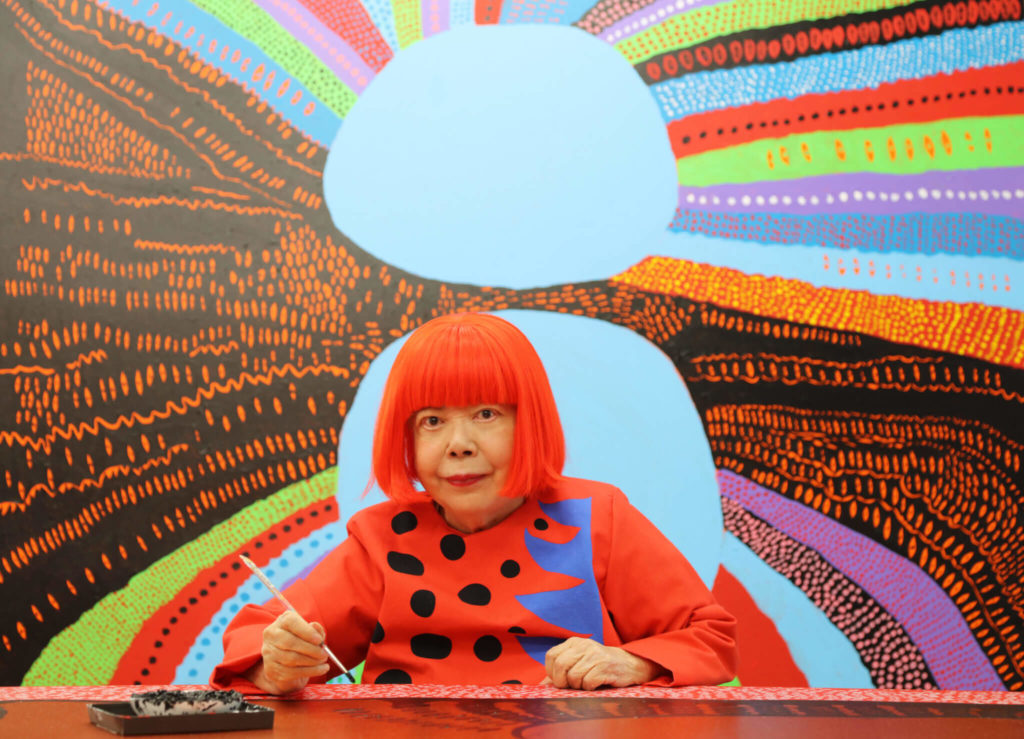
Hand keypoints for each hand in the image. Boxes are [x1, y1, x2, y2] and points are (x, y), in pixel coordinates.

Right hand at [245, 611, 329, 693]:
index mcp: (282, 621)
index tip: (319, 640)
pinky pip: (291, 672)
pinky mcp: (271, 670)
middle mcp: (272, 635)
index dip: (306, 631)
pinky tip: (321, 669)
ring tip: (322, 661)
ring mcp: (269, 653)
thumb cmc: (302, 642)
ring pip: (291, 659)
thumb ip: (315, 630)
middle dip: (311, 650)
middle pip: (290, 642)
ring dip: (311, 662)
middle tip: (324, 654)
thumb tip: (315, 627)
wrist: (288, 663)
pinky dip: (310, 671)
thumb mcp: (310, 633)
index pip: (291, 622)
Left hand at [542, 637, 664, 689]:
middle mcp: (584, 645)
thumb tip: (541, 686)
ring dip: (578, 687)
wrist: (629, 665)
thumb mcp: (579, 662)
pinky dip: (590, 689)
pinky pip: (588, 682)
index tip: (560, 680)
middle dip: (562, 682)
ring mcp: (595, 654)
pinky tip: (597, 685)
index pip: (551, 656)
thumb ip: (561, 672)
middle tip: (571, 687)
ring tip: (587, 684)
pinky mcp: (605, 666)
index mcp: (574, 642)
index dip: (551, 672)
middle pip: (560, 665)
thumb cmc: (600, 666)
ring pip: (573, 676)